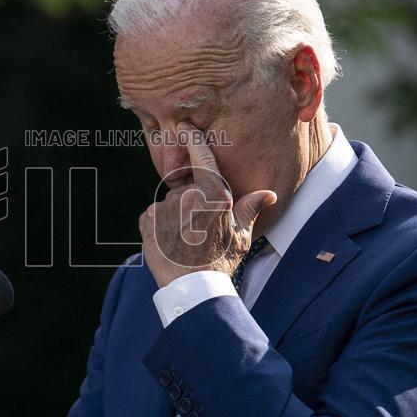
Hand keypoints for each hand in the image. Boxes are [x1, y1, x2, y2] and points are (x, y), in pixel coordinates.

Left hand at [139, 122, 276, 287]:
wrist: (192, 287)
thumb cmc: (220, 261)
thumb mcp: (241, 236)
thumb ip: (251, 209)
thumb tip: (268, 194)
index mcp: (215, 195)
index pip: (202, 158)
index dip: (193, 140)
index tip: (185, 128)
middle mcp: (190, 196)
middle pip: (185, 188)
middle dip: (190, 203)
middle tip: (198, 229)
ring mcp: (167, 207)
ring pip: (168, 203)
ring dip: (174, 216)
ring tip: (183, 238)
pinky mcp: (148, 219)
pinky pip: (152, 215)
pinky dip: (157, 225)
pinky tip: (168, 241)